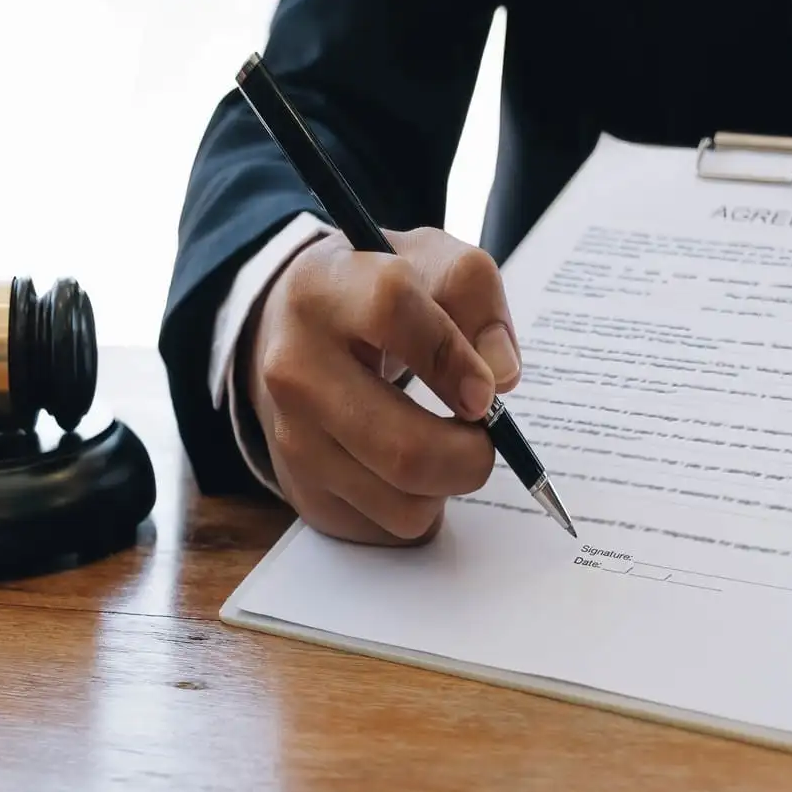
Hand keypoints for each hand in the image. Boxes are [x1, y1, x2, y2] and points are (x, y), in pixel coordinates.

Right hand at [244, 226, 518, 543]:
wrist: (294, 334)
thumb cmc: (373, 296)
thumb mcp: (426, 262)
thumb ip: (474, 296)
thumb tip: (499, 377)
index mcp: (324, 292)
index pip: (394, 314)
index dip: (454, 357)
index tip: (486, 390)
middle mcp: (293, 369)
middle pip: (405, 450)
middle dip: (471, 454)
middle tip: (483, 432)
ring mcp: (291, 439)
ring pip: (405, 505)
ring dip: (447, 484)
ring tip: (439, 441)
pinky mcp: (303, 493)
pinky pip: (392, 529)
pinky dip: (419, 505)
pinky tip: (406, 464)